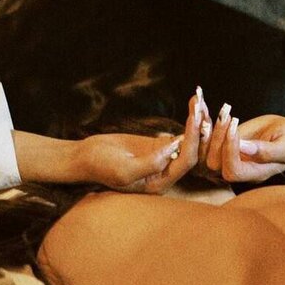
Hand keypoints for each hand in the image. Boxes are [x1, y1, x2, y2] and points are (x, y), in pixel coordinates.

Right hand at [75, 90, 204, 193]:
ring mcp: (163, 159)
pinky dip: (186, 120)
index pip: (185, 163)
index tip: (193, 119)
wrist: (85, 156)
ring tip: (198, 100)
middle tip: (199, 106)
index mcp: (159, 184)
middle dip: (197, 129)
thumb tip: (174, 148)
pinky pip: (179, 134)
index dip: (192, 141)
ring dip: (194, 122)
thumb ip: (150, 163)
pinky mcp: (158, 146)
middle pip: (191, 151)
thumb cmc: (101, 166)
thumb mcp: (124, 170)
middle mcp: (165, 174)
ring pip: (188, 141)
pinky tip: (192, 104)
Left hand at [204, 108, 284, 183]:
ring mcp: (228, 156)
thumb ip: (268, 150)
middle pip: (214, 164)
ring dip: (203, 129)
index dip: (230, 151)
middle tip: (221, 115)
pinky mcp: (222, 143)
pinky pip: (205, 138)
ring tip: (205, 107)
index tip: (235, 127)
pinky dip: (202, 121)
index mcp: (255, 173)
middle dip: (215, 139)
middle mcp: (238, 168)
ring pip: (204, 152)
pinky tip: (202, 105)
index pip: (233, 170)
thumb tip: (244, 147)